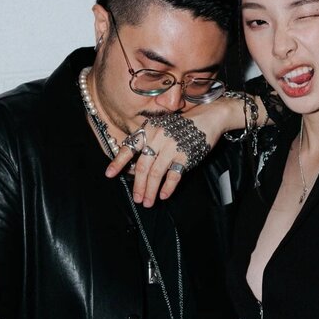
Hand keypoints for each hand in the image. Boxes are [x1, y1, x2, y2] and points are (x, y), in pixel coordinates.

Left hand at [104, 95, 245, 206]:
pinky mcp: (185, 155)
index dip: (118, 162)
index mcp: (149, 131)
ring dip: (150, 190)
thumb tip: (136, 166)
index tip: (109, 174)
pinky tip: (164, 196)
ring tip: (148, 202)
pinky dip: (168, 187)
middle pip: (142, 167)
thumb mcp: (162, 127)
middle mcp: (157, 138)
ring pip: (155, 173)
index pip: (130, 148)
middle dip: (138, 186)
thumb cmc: (184, 124)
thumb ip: (150, 143)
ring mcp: (171, 146)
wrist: (208, 116)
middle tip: (137, 199)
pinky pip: (173, 175)